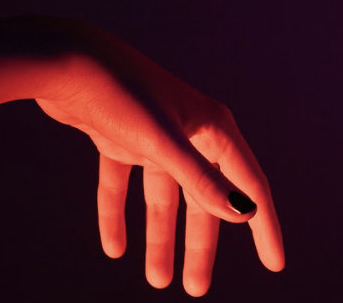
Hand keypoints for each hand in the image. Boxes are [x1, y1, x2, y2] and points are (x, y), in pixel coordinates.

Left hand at [35, 21, 283, 295]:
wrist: (69, 61)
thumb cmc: (123, 94)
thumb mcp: (164, 142)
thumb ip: (202, 180)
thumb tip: (245, 212)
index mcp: (212, 127)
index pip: (248, 184)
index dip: (263, 225)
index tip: (274, 264)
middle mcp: (189, 131)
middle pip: (203, 197)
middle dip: (200, 244)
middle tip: (196, 289)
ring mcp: (154, 135)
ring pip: (163, 196)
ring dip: (160, 237)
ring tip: (157, 280)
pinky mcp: (120, 137)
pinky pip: (123, 185)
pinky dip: (118, 215)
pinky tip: (113, 247)